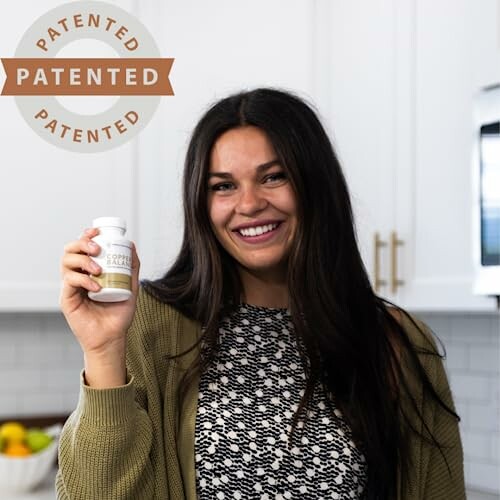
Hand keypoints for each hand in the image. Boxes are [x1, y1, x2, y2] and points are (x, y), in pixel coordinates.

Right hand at [60, 227, 139, 385]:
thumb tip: (132, 245)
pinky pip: (69, 281)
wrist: (113, 336)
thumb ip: (132, 267)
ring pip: (66, 262)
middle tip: (98, 249)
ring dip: (83, 260)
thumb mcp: (131, 286)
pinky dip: (83, 280)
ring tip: (99, 270)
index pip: (83, 247)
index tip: (98, 231)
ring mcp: (70, 286)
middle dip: (82, 243)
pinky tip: (97, 287)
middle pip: (70, 250)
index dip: (87, 235)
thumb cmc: (119, 313)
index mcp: (90, 270)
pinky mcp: (66, 298)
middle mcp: (78, 275)